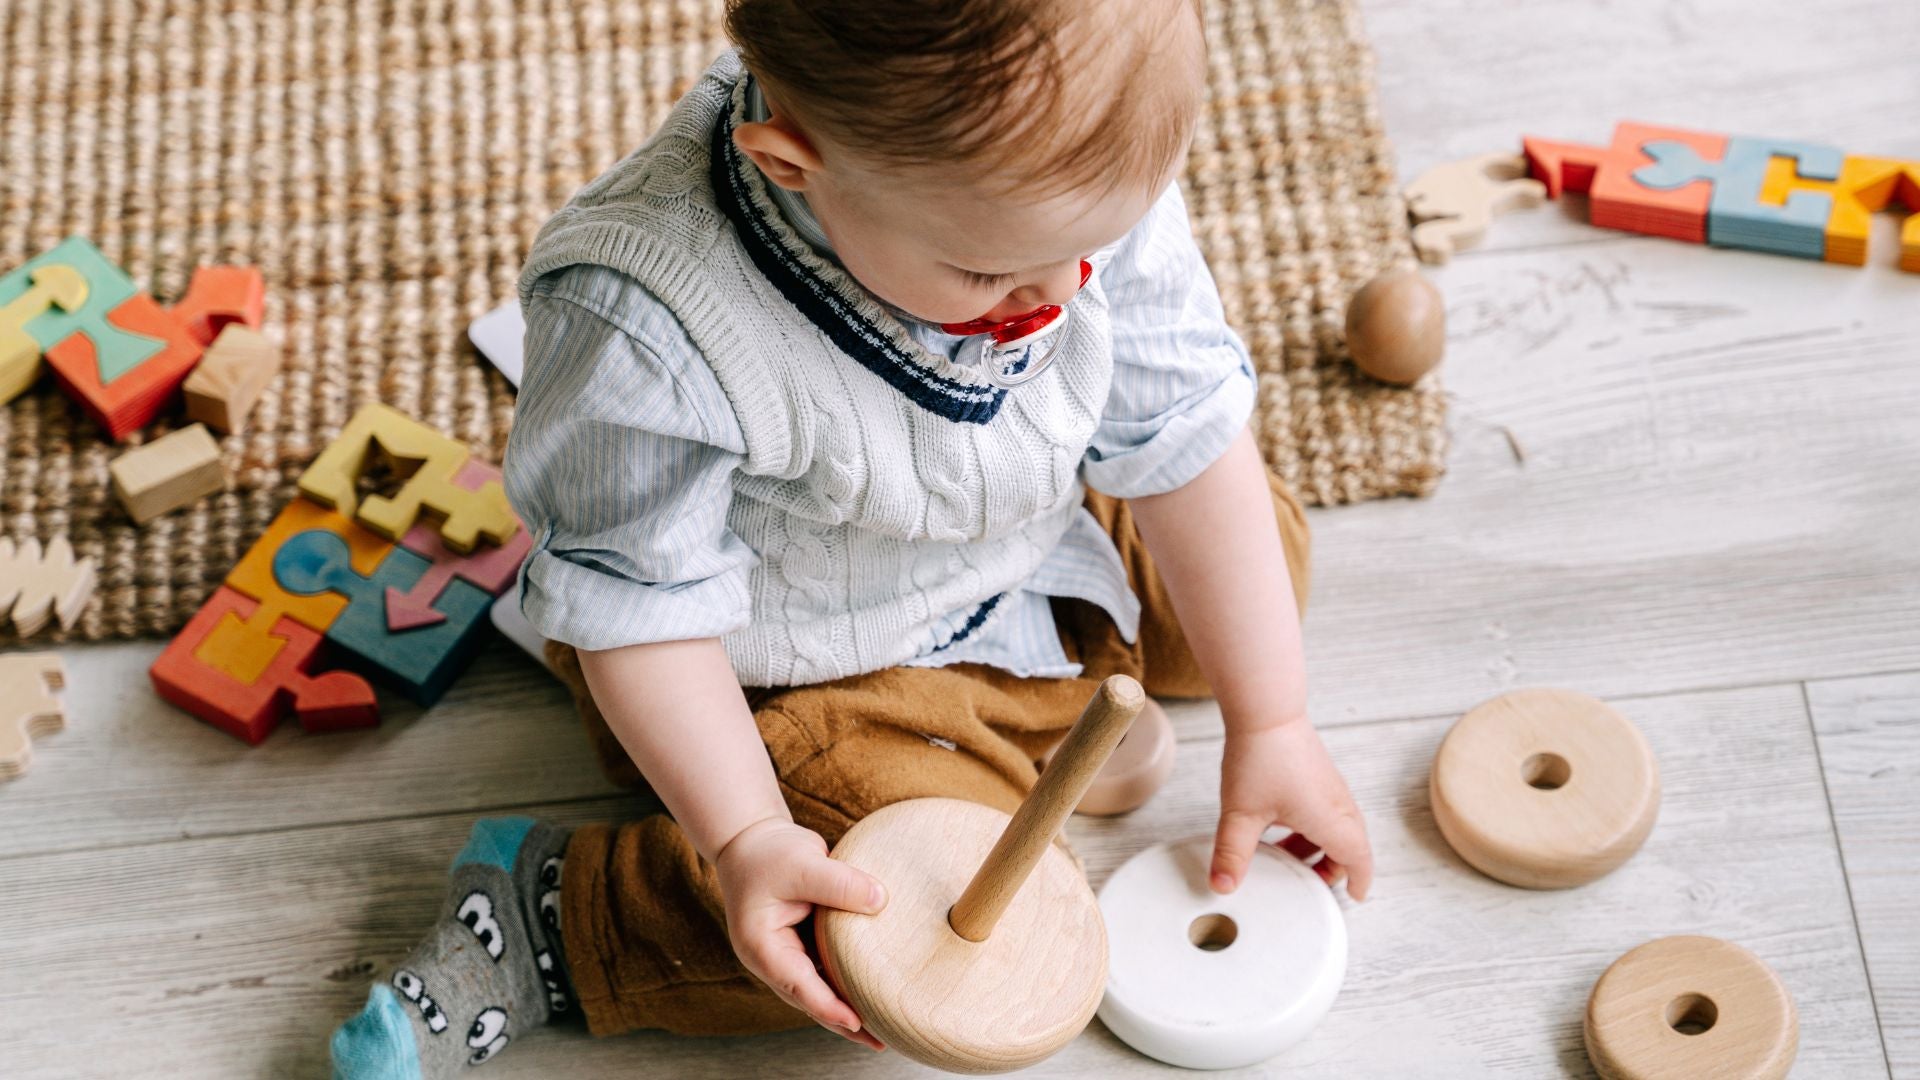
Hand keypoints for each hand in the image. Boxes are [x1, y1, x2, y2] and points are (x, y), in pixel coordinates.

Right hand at [713, 817, 889, 1048]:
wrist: (750, 840)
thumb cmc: (768, 853)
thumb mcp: (803, 862)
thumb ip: (840, 883)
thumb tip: (882, 901)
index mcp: (762, 946)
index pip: (798, 985)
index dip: (828, 1006)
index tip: (857, 1023)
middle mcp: (773, 958)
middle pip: (810, 999)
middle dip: (843, 1022)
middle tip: (879, 1041)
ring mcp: (787, 954)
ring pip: (820, 989)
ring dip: (847, 1006)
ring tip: (883, 1026)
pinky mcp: (803, 944)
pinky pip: (827, 969)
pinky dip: (847, 981)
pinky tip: (873, 989)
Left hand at [1211, 718, 1373, 900]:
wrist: (1266, 710)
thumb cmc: (1261, 757)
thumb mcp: (1240, 814)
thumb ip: (1232, 854)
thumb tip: (1223, 886)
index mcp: (1330, 820)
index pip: (1359, 859)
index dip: (1359, 881)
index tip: (1353, 896)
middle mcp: (1338, 804)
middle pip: (1351, 846)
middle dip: (1334, 868)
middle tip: (1309, 882)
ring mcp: (1330, 786)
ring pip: (1338, 827)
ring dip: (1319, 846)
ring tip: (1287, 857)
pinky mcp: (1318, 773)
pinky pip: (1326, 809)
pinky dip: (1312, 827)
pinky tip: (1279, 826)